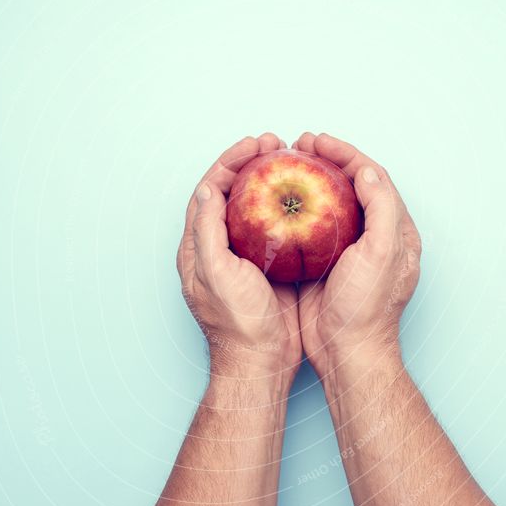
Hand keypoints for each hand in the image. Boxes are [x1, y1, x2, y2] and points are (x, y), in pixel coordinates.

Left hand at [177, 133, 301, 386]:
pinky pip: (277, 227)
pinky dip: (288, 207)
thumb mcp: (216, 274)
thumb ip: (207, 232)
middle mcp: (219, 247)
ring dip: (269, 181)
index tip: (253, 146)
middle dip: (249, 164)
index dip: (228, 163)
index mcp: (199, 247)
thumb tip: (205, 191)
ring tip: (290, 161)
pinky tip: (306, 197)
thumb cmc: (237, 322)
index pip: (209, 192)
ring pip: (255, 207)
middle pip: (231, 193)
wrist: (262, 361)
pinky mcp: (269, 266)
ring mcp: (245, 256)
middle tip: (274, 144)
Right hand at [293, 132, 420, 381]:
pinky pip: (308, 227)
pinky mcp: (323, 263)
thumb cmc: (367, 307)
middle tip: (299, 145)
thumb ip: (382, 210)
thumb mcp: (382, 255)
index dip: (346, 154)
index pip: (373, 178)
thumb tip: (367, 172)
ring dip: (309, 180)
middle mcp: (373, 236)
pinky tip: (276, 201)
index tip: (318, 142)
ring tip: (286, 164)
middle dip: (327, 160)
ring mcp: (347, 249)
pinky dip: (295, 208)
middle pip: (350, 185)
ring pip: (327, 203)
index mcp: (395, 231)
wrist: (346, 350)